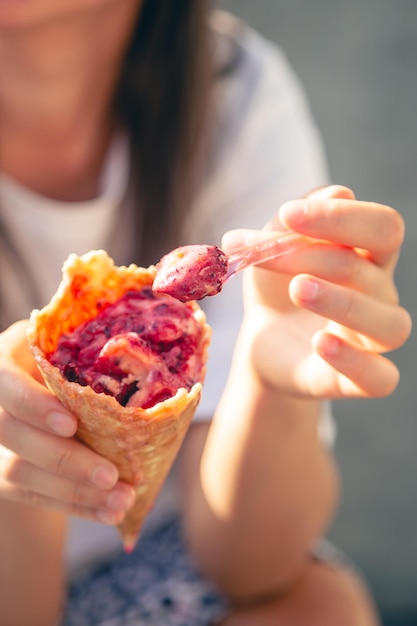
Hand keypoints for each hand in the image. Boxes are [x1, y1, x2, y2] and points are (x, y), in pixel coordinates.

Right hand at [0, 320, 134, 521]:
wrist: (46, 394)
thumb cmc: (70, 358)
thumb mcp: (74, 344)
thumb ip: (94, 349)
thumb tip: (159, 352)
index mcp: (6, 359)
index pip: (4, 382)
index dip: (33, 405)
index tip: (71, 423)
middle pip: (12, 434)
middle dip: (63, 459)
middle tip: (110, 476)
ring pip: (20, 473)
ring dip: (74, 492)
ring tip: (121, 501)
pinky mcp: (6, 474)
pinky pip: (36, 496)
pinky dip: (76, 506)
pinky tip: (110, 512)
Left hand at [221, 186, 411, 397]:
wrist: (261, 341)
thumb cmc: (275, 287)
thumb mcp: (271, 249)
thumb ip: (294, 222)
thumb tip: (340, 190)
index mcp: (367, 257)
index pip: (383, 227)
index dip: (342, 217)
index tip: (290, 213)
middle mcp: (378, 296)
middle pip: (368, 272)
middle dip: (314, 256)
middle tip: (264, 256)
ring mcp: (368, 340)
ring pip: (389, 325)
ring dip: (343, 303)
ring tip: (299, 289)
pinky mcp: (352, 380)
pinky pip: (381, 379)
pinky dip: (356, 361)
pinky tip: (320, 343)